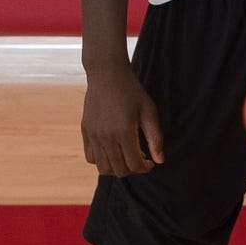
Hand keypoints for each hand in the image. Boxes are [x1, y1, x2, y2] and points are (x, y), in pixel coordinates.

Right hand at [81, 61, 164, 175]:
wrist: (107, 74)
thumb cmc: (132, 91)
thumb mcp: (149, 111)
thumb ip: (155, 138)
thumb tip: (160, 161)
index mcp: (124, 132)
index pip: (134, 165)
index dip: (145, 168)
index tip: (150, 162)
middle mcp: (106, 137)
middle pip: (119, 170)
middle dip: (133, 169)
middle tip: (140, 159)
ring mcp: (93, 135)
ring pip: (103, 168)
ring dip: (117, 168)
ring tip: (126, 157)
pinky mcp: (85, 131)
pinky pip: (90, 157)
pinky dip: (102, 160)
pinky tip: (112, 150)